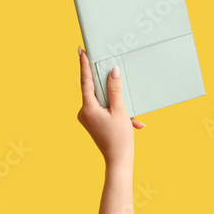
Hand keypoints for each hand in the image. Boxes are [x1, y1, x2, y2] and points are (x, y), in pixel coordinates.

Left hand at [77, 47, 142, 165]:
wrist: (118, 162)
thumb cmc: (119, 139)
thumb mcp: (120, 111)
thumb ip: (115, 89)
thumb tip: (112, 71)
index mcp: (88, 108)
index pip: (85, 81)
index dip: (84, 64)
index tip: (80, 50)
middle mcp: (84, 112)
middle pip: (94, 89)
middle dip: (105, 81)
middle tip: (103, 60)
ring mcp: (88, 118)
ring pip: (102, 100)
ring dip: (117, 101)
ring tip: (129, 112)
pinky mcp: (94, 123)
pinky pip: (105, 109)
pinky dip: (118, 111)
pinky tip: (132, 122)